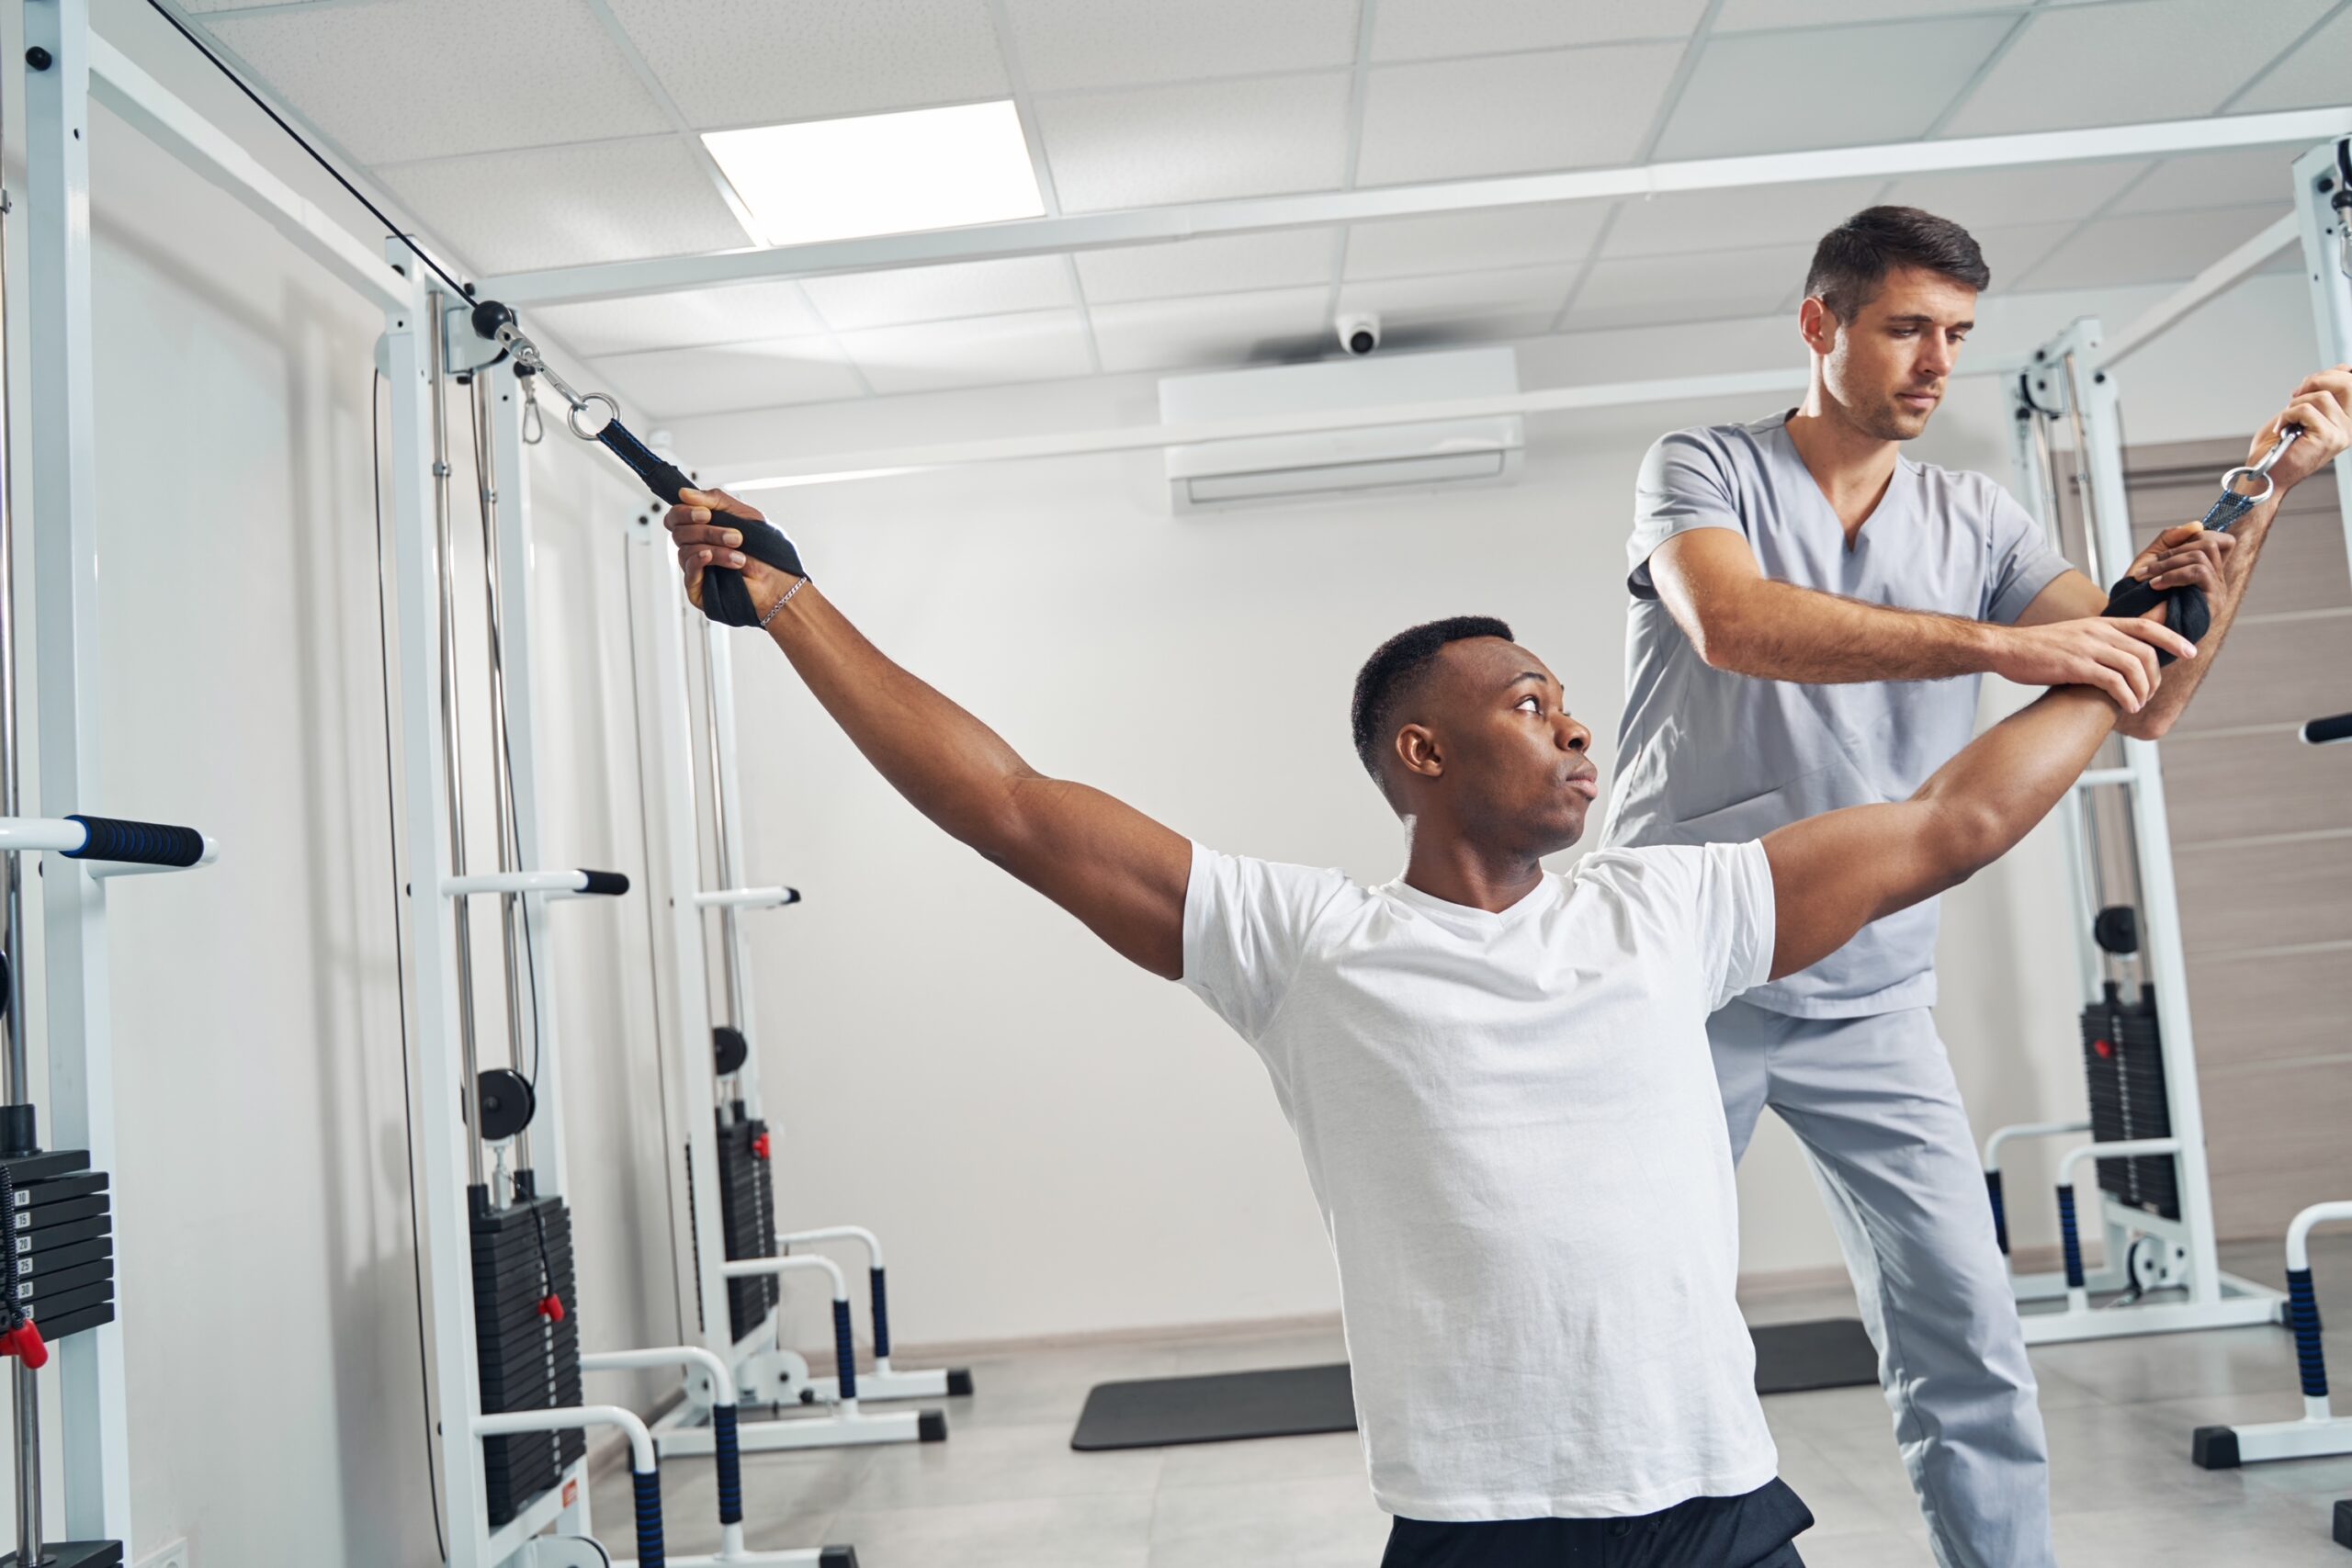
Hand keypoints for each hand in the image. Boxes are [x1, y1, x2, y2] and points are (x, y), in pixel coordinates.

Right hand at [663, 487, 789, 616]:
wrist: (779, 579)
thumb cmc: (765, 549)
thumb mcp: (742, 514)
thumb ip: (714, 499)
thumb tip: (684, 493)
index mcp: (701, 528)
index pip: (675, 516)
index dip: (685, 512)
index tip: (706, 513)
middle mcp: (694, 547)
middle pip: (679, 532)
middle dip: (707, 531)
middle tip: (735, 536)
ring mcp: (695, 568)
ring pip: (685, 550)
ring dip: (715, 547)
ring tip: (740, 553)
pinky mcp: (697, 588)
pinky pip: (688, 570)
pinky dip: (699, 560)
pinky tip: (711, 556)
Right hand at [1988, 616, 2195, 712]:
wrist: (2007, 649)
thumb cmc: (2038, 647)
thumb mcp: (2074, 635)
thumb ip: (2098, 640)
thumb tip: (2118, 656)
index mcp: (2100, 623)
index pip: (2147, 626)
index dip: (2173, 639)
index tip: (2190, 651)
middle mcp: (2098, 632)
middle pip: (2145, 651)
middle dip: (2156, 676)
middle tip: (2152, 694)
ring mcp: (2088, 648)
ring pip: (2134, 667)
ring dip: (2143, 690)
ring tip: (2138, 704)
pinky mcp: (2076, 666)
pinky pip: (2114, 682)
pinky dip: (2127, 696)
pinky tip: (2127, 707)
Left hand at [2124, 521, 2234, 594]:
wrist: (2129, 629)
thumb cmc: (2137, 598)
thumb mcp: (2151, 560)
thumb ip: (2170, 540)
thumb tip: (2197, 525)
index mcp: (2206, 571)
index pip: (2219, 541)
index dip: (2194, 537)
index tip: (2162, 554)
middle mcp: (2216, 581)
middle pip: (2209, 543)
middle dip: (2173, 551)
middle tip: (2147, 569)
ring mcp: (2218, 592)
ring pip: (2202, 555)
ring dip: (2168, 563)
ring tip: (2147, 578)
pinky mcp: (2213, 603)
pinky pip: (2199, 572)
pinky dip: (2173, 574)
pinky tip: (2155, 586)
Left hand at [2253, 365, 2351, 492]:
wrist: (2263, 475)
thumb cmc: (2279, 446)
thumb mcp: (2303, 410)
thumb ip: (2324, 391)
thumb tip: (2343, 367)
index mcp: (2348, 420)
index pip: (2351, 382)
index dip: (2327, 376)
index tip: (2303, 389)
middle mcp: (2351, 428)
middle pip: (2345, 383)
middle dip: (2314, 382)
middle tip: (2293, 396)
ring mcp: (2342, 434)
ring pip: (2321, 397)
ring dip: (2294, 405)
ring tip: (2287, 422)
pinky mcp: (2328, 438)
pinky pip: (2305, 410)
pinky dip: (2286, 416)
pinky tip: (2282, 430)